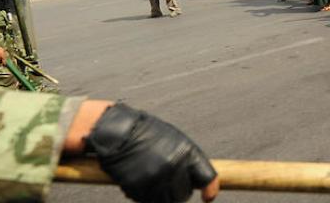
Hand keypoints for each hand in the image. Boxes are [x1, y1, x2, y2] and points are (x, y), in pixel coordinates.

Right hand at [86, 104, 218, 202]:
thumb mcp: (174, 140)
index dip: (210, 189)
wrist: (118, 132)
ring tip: (154, 180)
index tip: (208, 197)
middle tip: (169, 182)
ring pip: (168, 201)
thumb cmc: (146, 133)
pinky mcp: (139, 189)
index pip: (206, 177)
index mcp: (186, 152)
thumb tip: (195, 178)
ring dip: (163, 196)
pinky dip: (146, 195)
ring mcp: (157, 179)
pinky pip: (148, 201)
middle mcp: (174, 167)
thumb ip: (186, 159)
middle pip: (185, 193)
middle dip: (179, 190)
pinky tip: (141, 180)